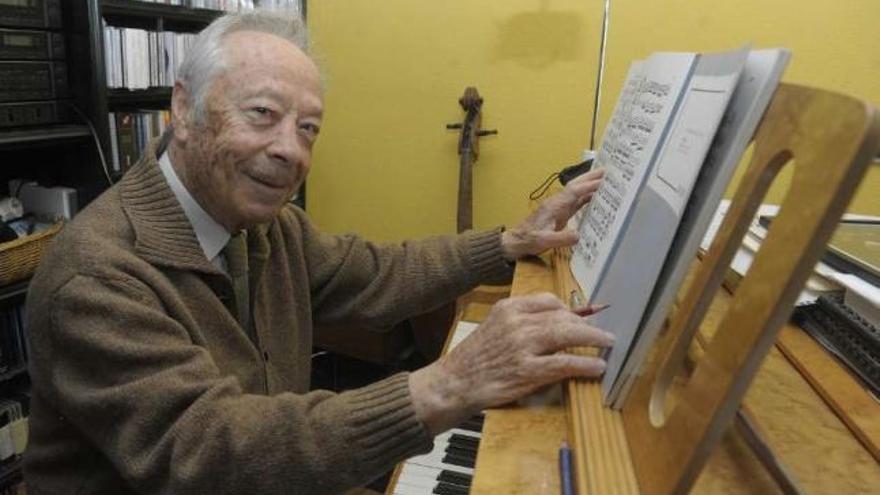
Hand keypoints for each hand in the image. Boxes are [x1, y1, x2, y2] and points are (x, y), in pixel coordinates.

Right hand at [408, 293, 613, 434]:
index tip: (581, 318)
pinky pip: (564, 364)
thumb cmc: (475, 358)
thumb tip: (557, 322)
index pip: (548, 301)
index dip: (570, 310)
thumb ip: (522, 322)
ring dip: (593, 339)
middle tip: (601, 334)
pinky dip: (585, 364)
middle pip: (563, 316)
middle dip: (587, 325)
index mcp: (508, 308)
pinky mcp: (526, 371)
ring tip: (608, 343)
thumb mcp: (494, 327)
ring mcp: (522, 346)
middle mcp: (516, 322)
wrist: (453, 383)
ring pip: (567, 335)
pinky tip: (597, 366)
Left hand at [501, 168, 603, 260]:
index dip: (589, 185)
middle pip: (576, 185)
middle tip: (608, 171)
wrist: (517, 242)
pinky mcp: (560, 214)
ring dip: (590, 186)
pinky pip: (576, 203)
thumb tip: (579, 235)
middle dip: (590, 177)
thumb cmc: (528, 240)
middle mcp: (557, 203)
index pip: (574, 191)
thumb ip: (561, 238)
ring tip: (606, 181)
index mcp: (554, 206)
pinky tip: (596, 198)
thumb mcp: (544, 241)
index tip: (604, 181)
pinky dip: (586, 198)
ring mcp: (559, 208)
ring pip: (577, 192)